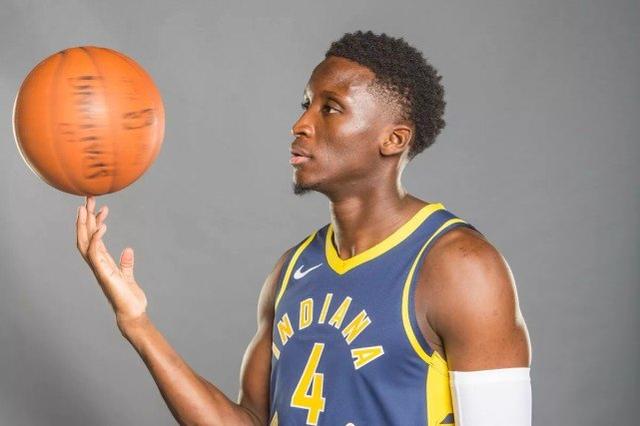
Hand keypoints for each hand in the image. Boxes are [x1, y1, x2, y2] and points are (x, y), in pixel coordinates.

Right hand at [76, 196, 147, 330]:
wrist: (132, 314)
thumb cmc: (130, 298)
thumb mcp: (128, 276)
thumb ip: (126, 264)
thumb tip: (128, 250)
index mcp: (102, 262)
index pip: (92, 238)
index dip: (93, 222)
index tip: (98, 207)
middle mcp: (97, 264)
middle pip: (85, 236)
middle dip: (85, 217)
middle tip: (88, 198)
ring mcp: (99, 268)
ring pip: (85, 242)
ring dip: (85, 224)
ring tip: (88, 206)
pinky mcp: (104, 274)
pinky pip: (96, 253)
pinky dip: (97, 238)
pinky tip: (103, 225)